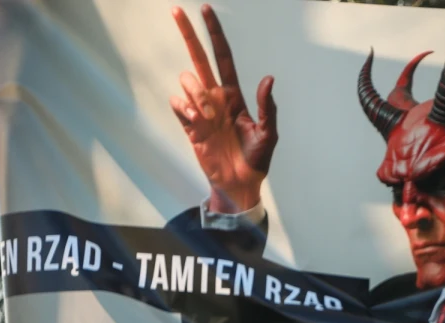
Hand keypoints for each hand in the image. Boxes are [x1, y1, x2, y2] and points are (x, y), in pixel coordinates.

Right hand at [169, 4, 276, 213]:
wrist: (239, 183)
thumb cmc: (256, 159)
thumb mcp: (269, 134)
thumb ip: (268, 107)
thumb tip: (268, 78)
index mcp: (234, 95)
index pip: (222, 57)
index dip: (214, 35)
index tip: (205, 10)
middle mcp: (214, 97)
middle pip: (198, 58)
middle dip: (188, 34)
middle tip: (176, 10)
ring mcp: (199, 109)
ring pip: (188, 81)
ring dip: (198, 96)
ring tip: (210, 119)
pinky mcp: (188, 123)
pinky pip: (177, 103)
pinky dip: (186, 109)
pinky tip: (197, 122)